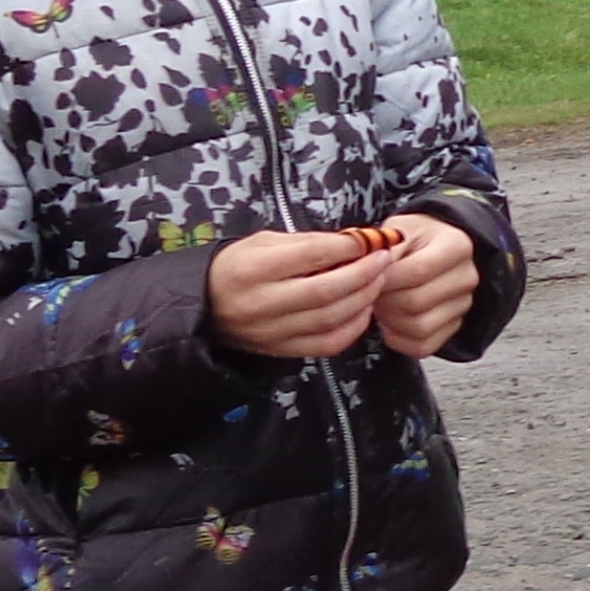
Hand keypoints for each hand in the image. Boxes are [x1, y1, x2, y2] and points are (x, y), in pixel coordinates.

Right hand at [205, 228, 388, 359]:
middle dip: (363, 274)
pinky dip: (353, 328)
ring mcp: (272, 331)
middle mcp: (262, 302)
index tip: (370, 240)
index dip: (347, 248)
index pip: (310, 255)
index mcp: (253, 269)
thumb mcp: (262, 242)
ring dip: (363, 299)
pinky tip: (364, 310)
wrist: (205, 306)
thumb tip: (354, 242)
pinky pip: (327, 344)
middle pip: (325, 291)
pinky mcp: (281, 350)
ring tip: (379, 281)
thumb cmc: (237, 267)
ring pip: (330, 319)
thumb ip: (306, 242)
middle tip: (384, 260)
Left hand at [372, 212, 482, 357]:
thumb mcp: (398, 228)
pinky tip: (390, 321)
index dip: (386, 278)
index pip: (418, 271)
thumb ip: (384, 248)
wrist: (432, 248)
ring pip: (419, 327)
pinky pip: (422, 346)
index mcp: (457, 246)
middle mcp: (466, 278)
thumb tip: (368, 272)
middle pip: (417, 302)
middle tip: (371, 291)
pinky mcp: (453, 328)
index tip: (368, 276)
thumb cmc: (412, 238)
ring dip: (389, 320)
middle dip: (384, 300)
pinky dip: (398, 338)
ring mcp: (462, 306)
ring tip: (381, 303)